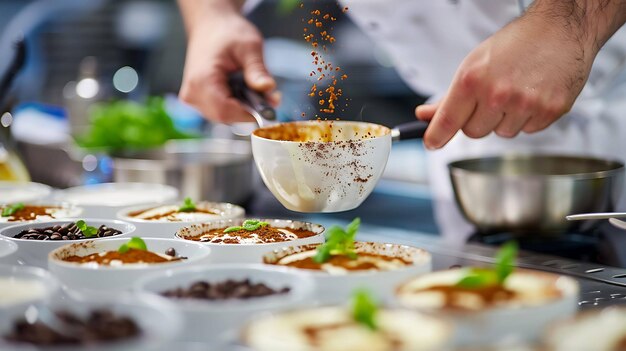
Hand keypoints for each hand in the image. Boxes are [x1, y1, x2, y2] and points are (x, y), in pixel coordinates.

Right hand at [179, 14, 278, 122]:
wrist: (210, 25)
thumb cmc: (228, 32)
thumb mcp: (250, 47)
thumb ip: (257, 70)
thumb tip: (269, 88)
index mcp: (201, 80)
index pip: (225, 111)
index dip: (249, 114)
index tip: (270, 106)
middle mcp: (192, 93)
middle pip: (225, 116)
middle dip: (250, 110)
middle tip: (269, 96)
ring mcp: (193, 98)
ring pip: (224, 116)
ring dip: (245, 108)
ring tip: (255, 88)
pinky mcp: (199, 100)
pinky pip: (220, 111)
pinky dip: (237, 105)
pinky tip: (244, 89)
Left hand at [415, 13, 595, 148]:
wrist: (559, 30)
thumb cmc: (515, 45)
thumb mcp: (474, 65)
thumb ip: (449, 98)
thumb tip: (425, 116)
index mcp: (473, 80)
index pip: (447, 121)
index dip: (436, 136)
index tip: (432, 143)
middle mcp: (497, 94)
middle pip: (473, 132)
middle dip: (477, 120)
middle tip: (490, 96)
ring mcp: (525, 104)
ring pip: (502, 133)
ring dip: (505, 119)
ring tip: (516, 91)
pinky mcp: (549, 111)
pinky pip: (528, 130)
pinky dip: (528, 118)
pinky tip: (533, 94)